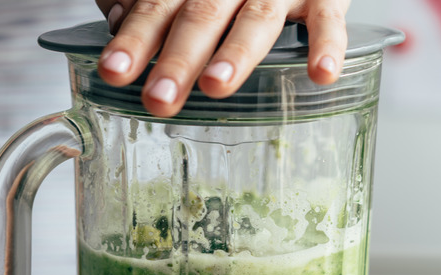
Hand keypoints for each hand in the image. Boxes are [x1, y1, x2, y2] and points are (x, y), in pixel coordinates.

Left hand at [94, 0, 351, 116]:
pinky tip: (320, 74)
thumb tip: (117, 22)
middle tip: (160, 98)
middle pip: (202, 14)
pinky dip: (328, 44)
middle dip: (179, 57)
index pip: (157, 4)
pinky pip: (328, 17)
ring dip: (237, 52)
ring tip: (217, 85)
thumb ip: (145, 1)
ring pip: (258, 17)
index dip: (134, 38)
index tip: (112, 72)